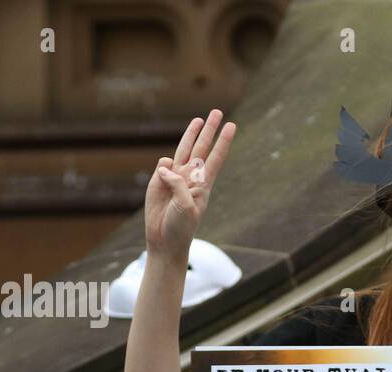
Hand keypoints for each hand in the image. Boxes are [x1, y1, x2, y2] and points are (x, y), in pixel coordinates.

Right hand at [144, 110, 235, 260]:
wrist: (165, 239)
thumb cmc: (181, 227)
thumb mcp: (186, 206)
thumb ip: (178, 184)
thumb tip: (166, 165)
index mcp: (203, 184)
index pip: (215, 157)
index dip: (223, 141)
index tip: (232, 126)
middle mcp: (191, 177)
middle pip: (202, 147)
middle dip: (210, 130)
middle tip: (217, 111)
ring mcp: (175, 177)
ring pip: (185, 149)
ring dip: (192, 134)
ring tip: (200, 119)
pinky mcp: (159, 180)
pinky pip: (163, 164)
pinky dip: (164, 166)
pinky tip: (163, 176)